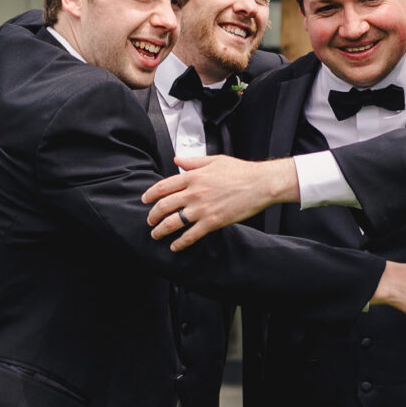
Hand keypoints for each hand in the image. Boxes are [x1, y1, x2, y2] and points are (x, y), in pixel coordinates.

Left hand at [145, 154, 297, 245]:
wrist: (260, 184)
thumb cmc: (241, 171)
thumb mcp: (215, 160)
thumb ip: (193, 161)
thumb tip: (178, 160)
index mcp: (194, 176)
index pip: (163, 186)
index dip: (150, 194)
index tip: (145, 200)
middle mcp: (194, 193)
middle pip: (164, 205)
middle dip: (153, 215)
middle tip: (149, 220)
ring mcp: (202, 208)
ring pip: (173, 222)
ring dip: (161, 230)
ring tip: (156, 234)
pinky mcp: (212, 222)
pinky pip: (191, 235)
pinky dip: (180, 242)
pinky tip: (175, 246)